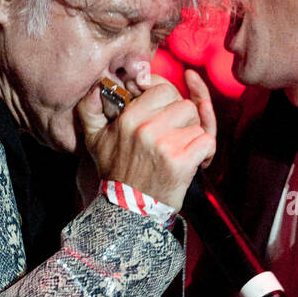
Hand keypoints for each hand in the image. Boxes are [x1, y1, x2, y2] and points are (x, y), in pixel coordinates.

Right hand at [76, 68, 216, 211]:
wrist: (128, 209)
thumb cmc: (115, 172)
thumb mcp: (94, 138)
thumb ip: (90, 108)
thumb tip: (97, 87)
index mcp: (129, 117)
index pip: (163, 88)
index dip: (170, 99)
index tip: (167, 113)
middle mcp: (146, 128)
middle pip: (184, 104)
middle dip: (184, 119)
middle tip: (175, 136)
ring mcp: (165, 144)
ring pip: (197, 123)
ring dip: (194, 137)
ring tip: (182, 150)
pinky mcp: (181, 162)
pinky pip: (207, 141)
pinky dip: (206, 153)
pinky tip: (196, 161)